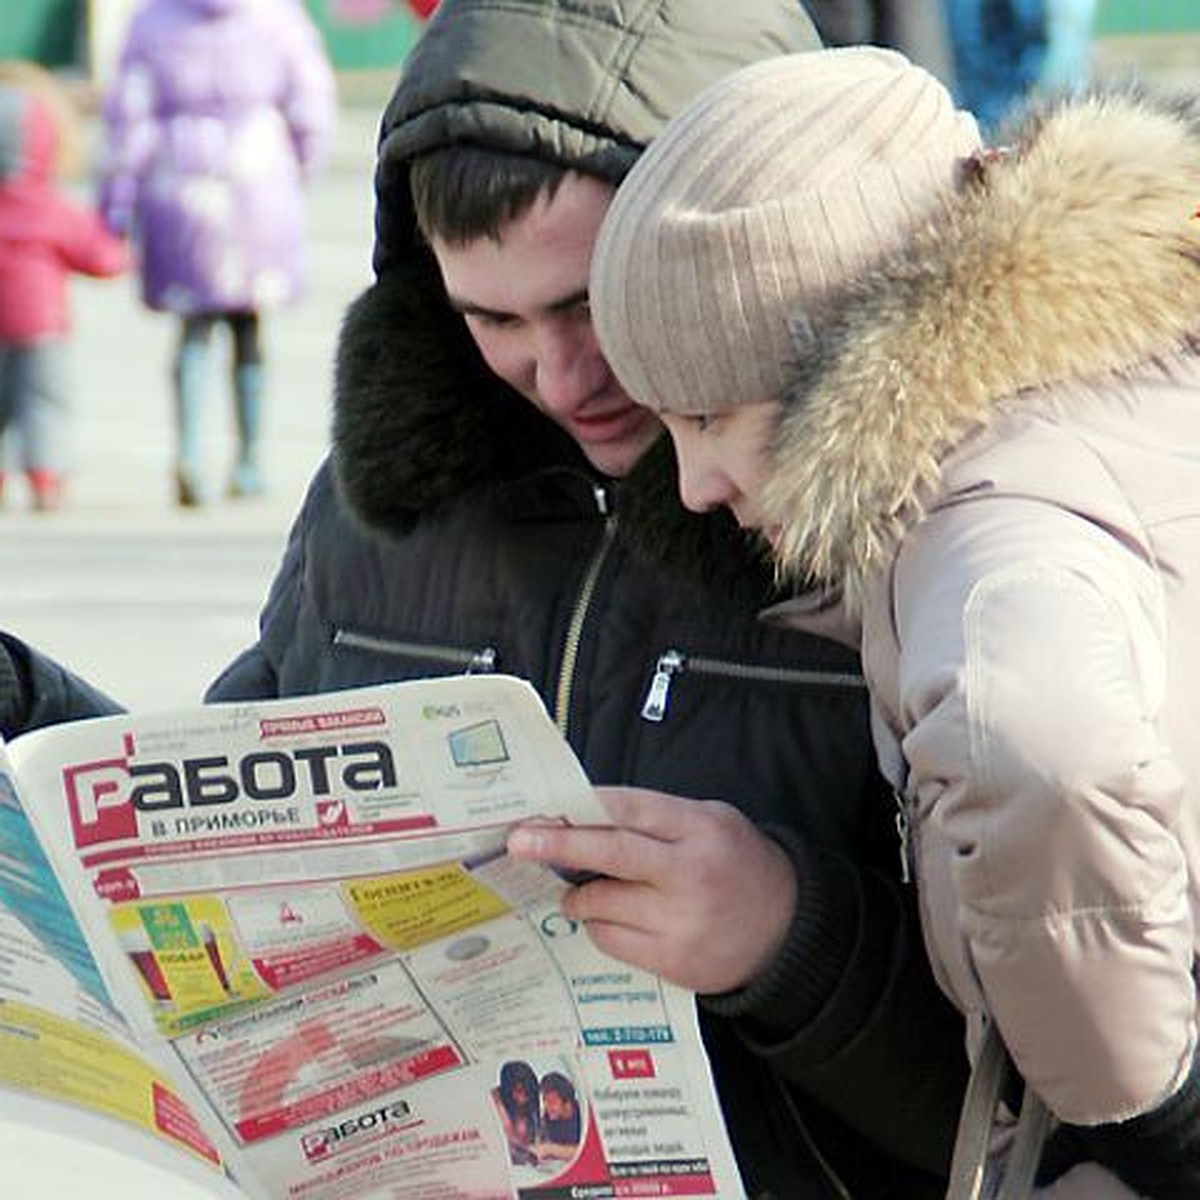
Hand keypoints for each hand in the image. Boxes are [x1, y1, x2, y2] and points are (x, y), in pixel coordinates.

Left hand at [506, 786, 797, 993]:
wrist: (789, 931)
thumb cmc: (738, 864)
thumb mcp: (711, 821)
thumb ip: (656, 818)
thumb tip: (583, 814)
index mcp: (700, 829)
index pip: (629, 809)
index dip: (582, 807)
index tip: (543, 808)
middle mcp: (690, 874)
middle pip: (611, 853)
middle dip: (559, 844)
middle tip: (519, 842)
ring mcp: (682, 922)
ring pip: (603, 903)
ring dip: (578, 893)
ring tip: (574, 888)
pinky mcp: (674, 962)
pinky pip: (612, 941)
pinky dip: (599, 925)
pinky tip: (605, 916)